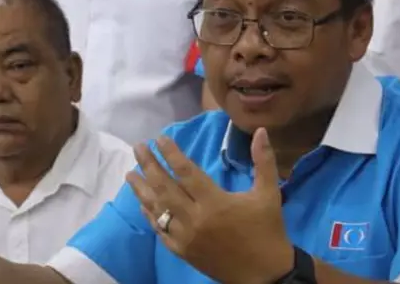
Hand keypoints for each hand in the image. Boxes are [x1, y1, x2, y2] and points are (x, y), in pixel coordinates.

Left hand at [127, 128, 293, 283]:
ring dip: (142, 190)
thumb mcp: (269, 193)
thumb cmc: (267, 229)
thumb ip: (264, 160)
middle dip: (149, 165)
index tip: (159, 138)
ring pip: (157, 209)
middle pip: (165, 188)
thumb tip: (260, 131)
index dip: (171, 153)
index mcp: (215, 202)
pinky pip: (161, 230)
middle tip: (138, 147)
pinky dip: (150, 215)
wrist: (264, 274)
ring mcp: (186, 237)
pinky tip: (143, 204)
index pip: (186, 172)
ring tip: (130, 173)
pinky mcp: (183, 252)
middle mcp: (195, 218)